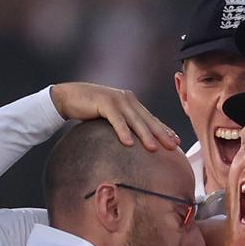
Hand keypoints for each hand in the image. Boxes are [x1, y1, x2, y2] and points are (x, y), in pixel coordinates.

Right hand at [49, 82, 179, 151]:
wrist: (68, 97)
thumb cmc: (89, 109)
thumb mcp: (110, 117)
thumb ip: (123, 124)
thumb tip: (133, 142)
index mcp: (131, 102)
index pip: (151, 118)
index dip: (164, 130)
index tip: (176, 142)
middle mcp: (127, 99)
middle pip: (147, 119)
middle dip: (161, 133)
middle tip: (173, 146)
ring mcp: (117, 99)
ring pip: (135, 120)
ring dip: (145, 135)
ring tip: (154, 148)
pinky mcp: (104, 102)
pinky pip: (116, 119)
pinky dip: (123, 131)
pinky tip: (128, 143)